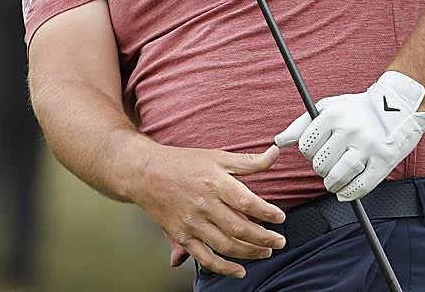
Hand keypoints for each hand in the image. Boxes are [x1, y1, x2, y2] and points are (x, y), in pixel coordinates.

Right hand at [129, 143, 286, 278]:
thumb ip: (248, 161)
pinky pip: (205, 257)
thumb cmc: (182, 163)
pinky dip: (224, 268)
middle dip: (265, 238)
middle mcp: (203, 204)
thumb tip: (275, 154)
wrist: (144, 173)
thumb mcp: (217, 157)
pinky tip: (239, 270)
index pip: (247, 202)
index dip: (268, 213)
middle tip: (279, 241)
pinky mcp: (181, 236)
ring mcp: (191, 223)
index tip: (280, 217)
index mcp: (214, 182)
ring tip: (265, 252)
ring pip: (226, 245)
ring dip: (250, 253)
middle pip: (240, 228)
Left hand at [275, 71, 424, 200]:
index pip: (306, 146)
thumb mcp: (328, 107)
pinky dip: (350, 193)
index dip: (307, 153)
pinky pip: (362, 186)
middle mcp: (349, 129)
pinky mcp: (384, 160)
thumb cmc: (357, 109)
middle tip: (327, 166)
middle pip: (320, 164)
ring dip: (331, 184)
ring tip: (332, 182)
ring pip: (338, 176)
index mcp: (333, 114)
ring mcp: (368, 145)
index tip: (315, 152)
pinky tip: (345, 192)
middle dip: (320, 169)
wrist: (397, 106)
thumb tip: (279, 141)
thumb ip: (302, 124)